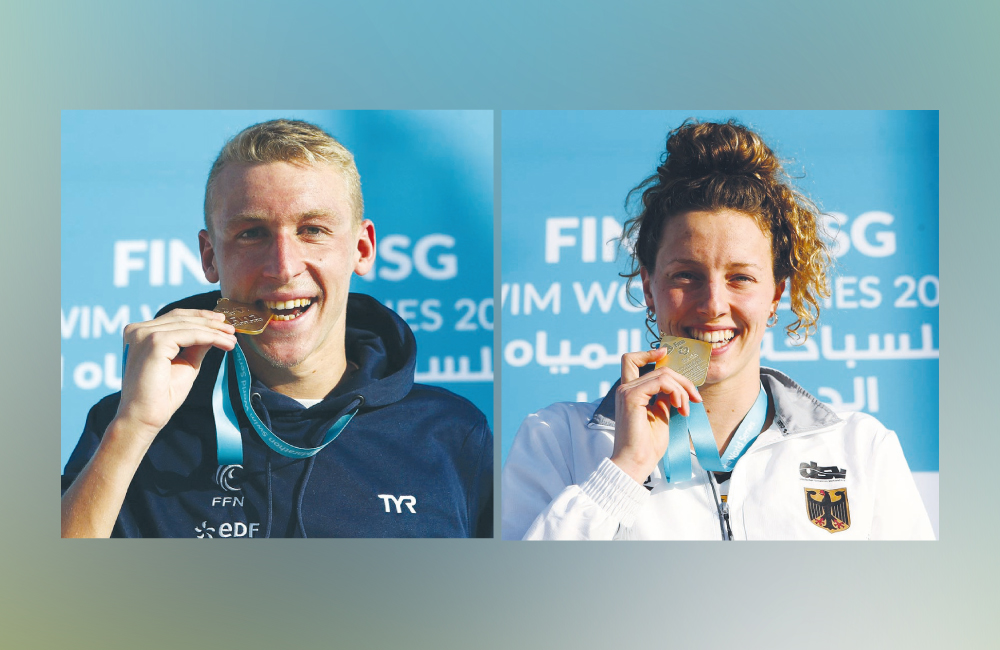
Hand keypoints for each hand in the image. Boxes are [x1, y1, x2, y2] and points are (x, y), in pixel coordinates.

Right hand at [114, 309, 236, 447]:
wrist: (144, 417)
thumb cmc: (161, 396)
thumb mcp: (184, 364)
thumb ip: (195, 346)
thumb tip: (214, 332)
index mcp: (140, 334)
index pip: (173, 317)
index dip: (199, 317)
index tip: (221, 321)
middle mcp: (138, 330)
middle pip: (181, 317)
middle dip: (210, 322)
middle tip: (232, 328)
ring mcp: (144, 335)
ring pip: (188, 326)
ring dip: (214, 331)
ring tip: (232, 339)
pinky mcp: (155, 342)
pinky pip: (190, 335)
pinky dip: (211, 337)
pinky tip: (226, 344)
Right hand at [610, 348, 701, 483]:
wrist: (636, 462)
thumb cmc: (647, 445)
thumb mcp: (661, 415)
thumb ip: (665, 398)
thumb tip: (677, 387)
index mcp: (629, 392)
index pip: (633, 360)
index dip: (649, 353)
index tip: (666, 354)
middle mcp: (625, 388)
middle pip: (658, 366)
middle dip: (682, 379)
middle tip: (694, 397)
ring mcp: (626, 391)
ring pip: (662, 373)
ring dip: (681, 388)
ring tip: (686, 408)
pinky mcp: (631, 396)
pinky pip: (660, 382)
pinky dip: (675, 392)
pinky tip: (679, 406)